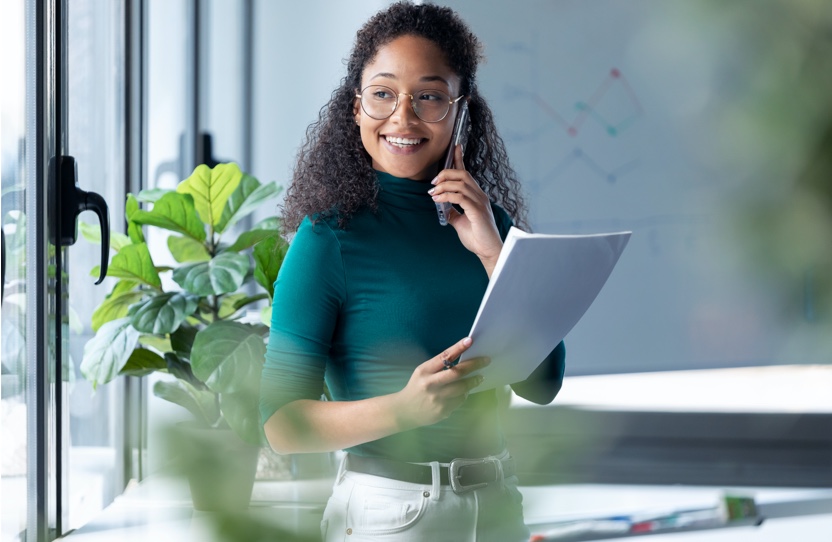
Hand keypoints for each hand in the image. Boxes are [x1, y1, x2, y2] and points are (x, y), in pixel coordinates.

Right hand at [393, 337, 489, 430]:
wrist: (404, 411)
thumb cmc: (417, 387)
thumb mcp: (422, 372)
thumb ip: (439, 366)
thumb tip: (463, 359)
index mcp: (424, 371)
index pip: (444, 357)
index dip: (458, 348)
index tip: (470, 341)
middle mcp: (430, 384)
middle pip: (457, 373)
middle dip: (474, 365)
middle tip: (486, 360)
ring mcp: (436, 399)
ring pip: (462, 388)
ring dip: (473, 382)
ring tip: (479, 377)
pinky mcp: (442, 411)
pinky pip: (459, 401)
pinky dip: (464, 395)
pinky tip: (463, 392)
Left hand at [429, 145, 502, 275]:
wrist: (488, 251)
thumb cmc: (477, 238)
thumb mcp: (459, 223)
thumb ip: (452, 213)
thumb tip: (442, 207)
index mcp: (476, 196)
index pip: (467, 174)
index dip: (460, 159)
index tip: (455, 147)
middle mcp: (480, 196)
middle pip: (463, 175)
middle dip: (446, 174)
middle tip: (433, 183)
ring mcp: (480, 203)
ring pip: (461, 183)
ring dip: (444, 185)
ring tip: (433, 192)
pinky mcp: (477, 211)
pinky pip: (460, 197)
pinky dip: (447, 196)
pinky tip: (438, 199)